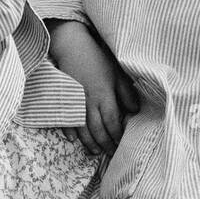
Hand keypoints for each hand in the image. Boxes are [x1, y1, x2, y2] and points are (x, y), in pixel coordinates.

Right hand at [50, 21, 138, 156]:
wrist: (72, 45)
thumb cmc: (97, 58)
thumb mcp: (117, 72)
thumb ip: (126, 92)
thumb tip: (134, 111)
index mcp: (104, 94)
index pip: (112, 121)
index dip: (117, 134)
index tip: (122, 143)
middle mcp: (90, 101)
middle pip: (98, 129)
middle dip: (105, 143)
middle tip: (111, 153)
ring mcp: (75, 101)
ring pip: (82, 128)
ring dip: (89, 142)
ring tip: (95, 151)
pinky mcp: (64, 99)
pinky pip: (66, 119)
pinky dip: (70, 131)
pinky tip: (73, 139)